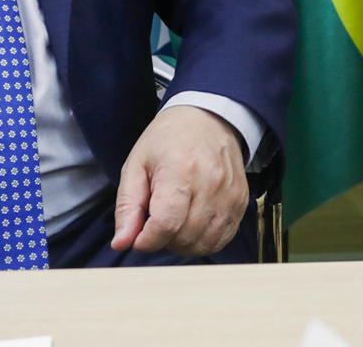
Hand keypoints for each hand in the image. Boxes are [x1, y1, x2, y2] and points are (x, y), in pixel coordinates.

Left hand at [111, 105, 249, 256]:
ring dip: (183, 244)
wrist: (208, 118)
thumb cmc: (168, 139)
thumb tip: (122, 243)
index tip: (139, 236)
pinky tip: (192, 225)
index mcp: (180, 171)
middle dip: (163, 241)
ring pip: (203, 244)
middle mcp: (210, 185)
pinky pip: (221, 239)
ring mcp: (229, 195)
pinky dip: (203, 241)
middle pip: (184, 238)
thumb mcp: (136, 165)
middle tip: (155, 223)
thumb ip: (127, 207)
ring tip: (173, 223)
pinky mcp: (240, 202)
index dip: (146, 240)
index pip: (165, 225)